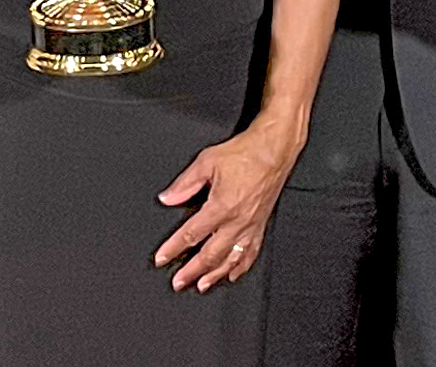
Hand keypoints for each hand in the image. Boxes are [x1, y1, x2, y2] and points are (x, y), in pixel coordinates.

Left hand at [153, 121, 301, 291]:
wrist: (274, 150)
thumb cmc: (245, 154)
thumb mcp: (206, 162)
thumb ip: (185, 183)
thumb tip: (167, 198)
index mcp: (221, 206)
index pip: (191, 234)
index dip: (173, 248)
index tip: (161, 258)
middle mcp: (237, 221)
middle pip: (210, 255)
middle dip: (192, 271)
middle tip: (178, 282)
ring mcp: (251, 226)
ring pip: (231, 259)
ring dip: (215, 275)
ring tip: (202, 285)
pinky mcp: (261, 226)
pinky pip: (251, 254)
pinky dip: (241, 268)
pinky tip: (233, 274)